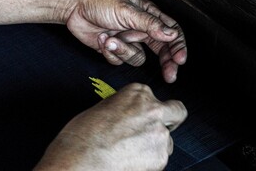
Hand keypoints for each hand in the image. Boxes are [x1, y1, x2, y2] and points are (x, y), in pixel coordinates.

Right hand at [34, 83, 186, 170]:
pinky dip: (149, 162)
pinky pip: (159, 159)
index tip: (142, 118)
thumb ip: (124, 108)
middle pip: (177, 113)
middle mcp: (153, 109)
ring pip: (167, 140)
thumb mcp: (103, 108)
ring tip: (131, 153)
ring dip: (154, 146)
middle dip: (170, 121)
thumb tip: (130, 116)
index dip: (149, 110)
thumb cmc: (82, 135)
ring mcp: (158, 133)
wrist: (79, 160)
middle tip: (153, 132)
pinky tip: (129, 162)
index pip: (155, 98)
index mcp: (138, 92)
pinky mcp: (159, 157)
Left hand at [66, 0, 186, 82]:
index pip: (171, 32)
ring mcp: (127, 39)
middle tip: (170, 75)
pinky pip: (120, 60)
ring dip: (124, 51)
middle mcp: (140, 28)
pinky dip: (111, 52)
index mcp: (148, 15)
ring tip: (110, 39)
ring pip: (137, 58)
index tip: (180, 60)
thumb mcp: (127, 10)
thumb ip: (150, 24)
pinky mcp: (114, 48)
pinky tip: (102, 40)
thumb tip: (171, 34)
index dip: (178, 46)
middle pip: (160, 50)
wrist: (73, 4)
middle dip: (166, 62)